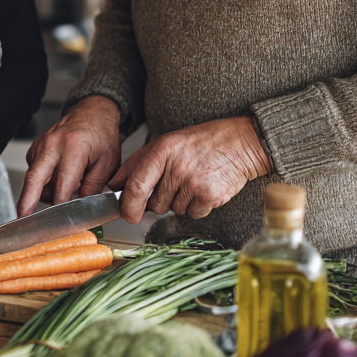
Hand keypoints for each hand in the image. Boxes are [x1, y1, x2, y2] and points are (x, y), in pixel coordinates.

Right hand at [18, 96, 121, 216]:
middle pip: (35, 177)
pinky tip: (56, 182)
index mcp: (74, 146)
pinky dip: (42, 183)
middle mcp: (53, 143)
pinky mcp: (35, 149)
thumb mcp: (108, 164)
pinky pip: (34, 172)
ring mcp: (41, 145)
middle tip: (23, 219)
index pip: (63, 183)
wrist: (92, 113)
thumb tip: (80, 207)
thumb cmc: (101, 136)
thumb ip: (93, 187)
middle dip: (27, 201)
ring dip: (40, 193)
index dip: (59, 205)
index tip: (58, 222)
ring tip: (60, 197)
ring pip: (34, 178)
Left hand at [109, 116, 270, 223]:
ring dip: (179, 202)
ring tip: (192, 181)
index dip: (127, 205)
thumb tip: (115, 185)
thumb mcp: (166, 142)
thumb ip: (139, 162)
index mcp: (162, 150)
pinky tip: (203, 189)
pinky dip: (197, 207)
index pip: (135, 185)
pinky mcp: (209, 196)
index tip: (127, 212)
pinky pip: (192, 214)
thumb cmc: (201, 142)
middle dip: (158, 202)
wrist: (241, 143)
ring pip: (173, 210)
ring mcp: (193, 182)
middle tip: (172, 187)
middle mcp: (176, 167)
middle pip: (154, 203)